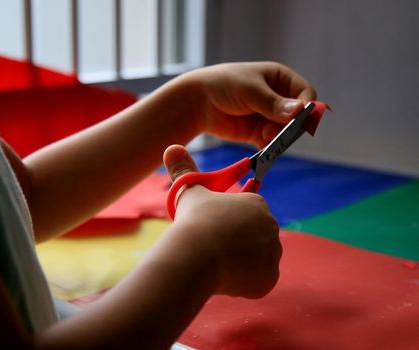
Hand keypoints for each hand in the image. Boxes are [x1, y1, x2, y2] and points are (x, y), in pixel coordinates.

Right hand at [163, 145, 281, 297]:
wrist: (195, 256)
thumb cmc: (193, 220)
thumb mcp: (188, 191)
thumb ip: (183, 170)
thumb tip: (171, 146)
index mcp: (256, 203)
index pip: (248, 211)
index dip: (231, 219)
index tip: (218, 227)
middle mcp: (270, 225)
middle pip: (253, 235)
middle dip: (237, 240)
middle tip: (213, 246)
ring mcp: (272, 253)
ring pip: (257, 258)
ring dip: (242, 260)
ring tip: (218, 262)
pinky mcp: (269, 278)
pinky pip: (259, 279)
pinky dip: (245, 281)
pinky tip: (227, 278)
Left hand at [180, 62, 315, 147]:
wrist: (197, 101)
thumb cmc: (224, 85)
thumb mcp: (250, 90)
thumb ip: (273, 103)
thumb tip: (300, 110)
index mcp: (280, 79)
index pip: (306, 94)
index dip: (307, 106)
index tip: (299, 117)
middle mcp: (278, 98)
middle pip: (298, 116)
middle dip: (291, 125)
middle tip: (278, 130)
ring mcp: (268, 116)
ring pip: (285, 132)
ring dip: (279, 137)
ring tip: (265, 135)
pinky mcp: (257, 133)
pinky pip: (271, 143)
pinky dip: (269, 147)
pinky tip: (261, 146)